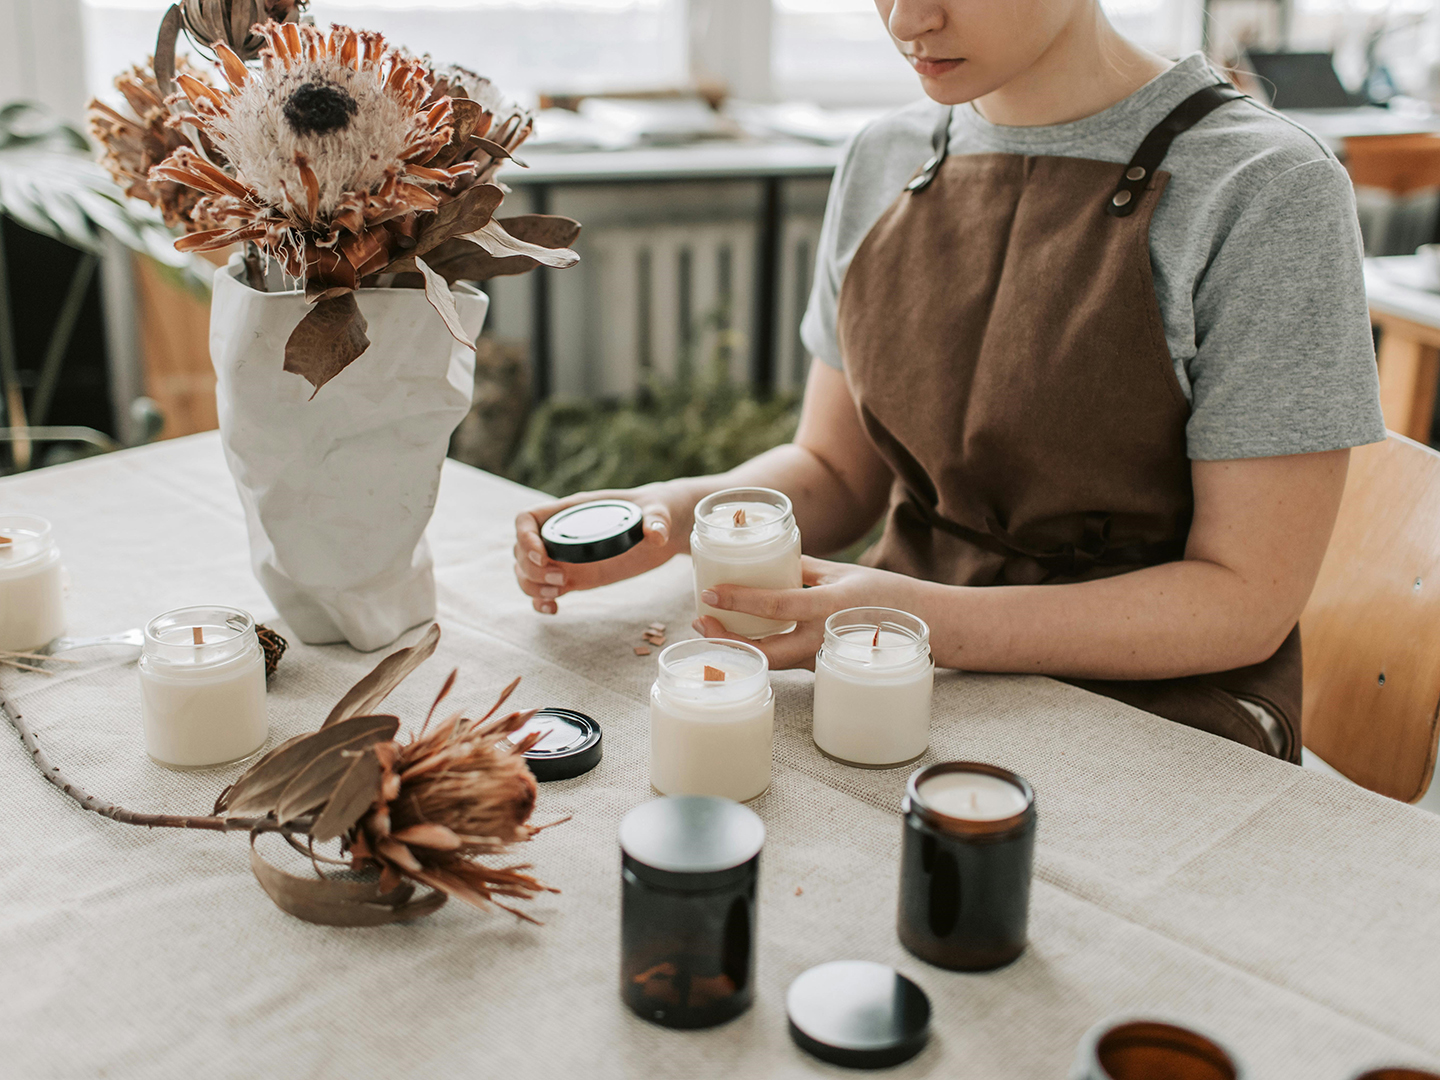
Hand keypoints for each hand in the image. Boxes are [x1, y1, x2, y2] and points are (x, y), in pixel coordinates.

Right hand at [514, 484, 683, 614]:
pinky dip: (541, 602)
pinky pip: (545, 590)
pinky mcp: (576, 576)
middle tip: (562, 580)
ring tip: (557, 595)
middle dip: (531, 570)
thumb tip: (656, 535)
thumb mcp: (658, 512)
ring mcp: (566, 557)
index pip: (527, 518)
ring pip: (527, 572)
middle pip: (520, 550)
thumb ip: (655, 521)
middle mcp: (562, 534)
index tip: (542, 557)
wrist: (663, 528)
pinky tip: (554, 609)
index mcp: (571, 511)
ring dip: (532, 587)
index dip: (525, 538)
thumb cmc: (656, 510)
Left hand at [692, 557, 918, 669]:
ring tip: (712, 629)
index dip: (741, 601)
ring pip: (772, 662)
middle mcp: (824, 638)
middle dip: (728, 641)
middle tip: (701, 622)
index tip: (712, 593)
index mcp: (831, 606)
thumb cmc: (884, 594)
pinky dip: (759, 654)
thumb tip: (766, 561)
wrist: (925, 626)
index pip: (777, 606)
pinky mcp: (822, 669)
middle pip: (766, 652)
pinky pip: (785, 663)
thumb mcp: (843, 573)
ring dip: (739, 649)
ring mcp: (823, 659)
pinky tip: (739, 642)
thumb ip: (803, 569)